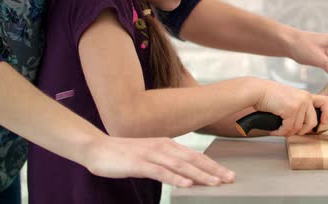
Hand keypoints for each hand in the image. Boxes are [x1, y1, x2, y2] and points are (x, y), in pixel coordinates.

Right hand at [85, 135, 235, 186]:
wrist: (98, 148)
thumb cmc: (125, 154)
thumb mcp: (151, 156)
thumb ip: (168, 162)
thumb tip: (186, 174)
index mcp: (168, 145)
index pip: (196, 156)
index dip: (213, 165)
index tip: (228, 174)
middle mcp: (163, 147)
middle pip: (193, 159)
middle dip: (213, 170)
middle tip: (230, 179)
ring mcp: (152, 154)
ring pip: (181, 166)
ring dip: (200, 174)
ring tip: (215, 183)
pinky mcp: (139, 163)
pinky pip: (160, 172)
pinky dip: (175, 178)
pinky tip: (187, 184)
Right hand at [252, 79, 327, 136]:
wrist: (258, 91)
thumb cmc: (269, 96)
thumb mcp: (289, 98)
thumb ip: (299, 107)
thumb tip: (302, 126)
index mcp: (306, 95)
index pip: (325, 102)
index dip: (326, 113)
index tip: (322, 122)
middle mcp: (305, 98)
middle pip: (312, 122)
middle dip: (302, 131)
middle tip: (291, 131)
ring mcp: (299, 104)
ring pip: (298, 128)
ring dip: (287, 133)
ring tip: (278, 130)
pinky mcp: (291, 109)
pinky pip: (288, 129)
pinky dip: (280, 132)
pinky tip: (274, 131)